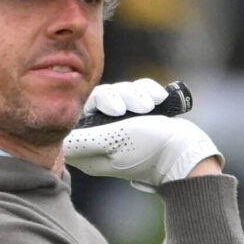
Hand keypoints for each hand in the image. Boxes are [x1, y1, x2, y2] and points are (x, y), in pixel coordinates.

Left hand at [64, 81, 222, 189]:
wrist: (187, 153)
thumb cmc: (149, 149)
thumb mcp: (112, 142)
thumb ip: (83, 139)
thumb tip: (56, 140)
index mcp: (88, 148)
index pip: (72, 119)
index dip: (85, 106)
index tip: (110, 112)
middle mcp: (100, 136)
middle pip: (94, 99)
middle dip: (117, 98)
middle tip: (130, 110)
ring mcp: (120, 125)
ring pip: (117, 92)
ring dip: (135, 95)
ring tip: (148, 107)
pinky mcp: (139, 115)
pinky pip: (136, 91)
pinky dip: (148, 92)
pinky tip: (157, 100)